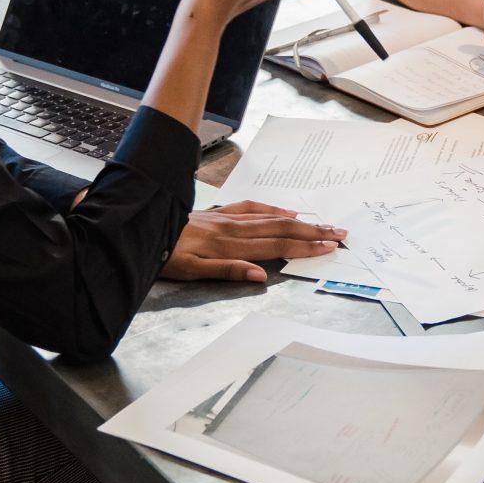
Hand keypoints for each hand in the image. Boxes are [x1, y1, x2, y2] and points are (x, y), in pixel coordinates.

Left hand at [162, 200, 347, 286]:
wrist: (143, 225)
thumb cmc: (164, 255)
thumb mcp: (191, 271)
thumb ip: (228, 271)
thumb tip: (261, 275)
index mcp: (230, 245)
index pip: (276, 246)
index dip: (304, 248)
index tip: (329, 247)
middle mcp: (233, 229)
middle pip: (280, 229)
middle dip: (312, 232)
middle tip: (340, 232)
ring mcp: (226, 218)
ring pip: (270, 218)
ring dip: (299, 222)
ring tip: (321, 223)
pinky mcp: (218, 213)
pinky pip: (251, 207)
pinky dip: (271, 209)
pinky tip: (285, 211)